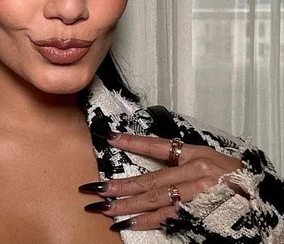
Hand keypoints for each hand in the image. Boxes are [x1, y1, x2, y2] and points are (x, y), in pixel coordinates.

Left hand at [79, 133, 241, 231]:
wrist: (265, 200)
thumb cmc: (238, 180)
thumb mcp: (212, 161)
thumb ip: (184, 162)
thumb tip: (156, 165)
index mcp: (196, 154)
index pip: (158, 145)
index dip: (132, 142)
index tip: (110, 137)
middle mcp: (194, 171)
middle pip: (150, 178)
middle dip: (120, 184)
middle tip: (95, 187)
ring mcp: (196, 193)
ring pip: (153, 198)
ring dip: (126, 204)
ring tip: (103, 206)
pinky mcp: (199, 212)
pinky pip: (167, 217)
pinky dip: (145, 220)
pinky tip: (127, 222)